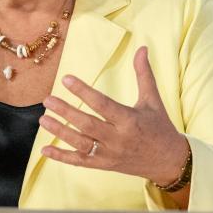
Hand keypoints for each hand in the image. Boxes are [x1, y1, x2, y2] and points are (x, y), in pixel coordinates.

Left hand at [40, 46, 189, 185]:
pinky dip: (62, 157)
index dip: (83, 91)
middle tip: (47, 100)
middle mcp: (118, 138)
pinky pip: (80, 162)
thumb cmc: (160, 126)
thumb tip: (142, 47)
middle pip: (87, 125)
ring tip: (43, 118)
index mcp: (130, 120)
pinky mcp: (105, 165)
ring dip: (60, 132)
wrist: (169, 161)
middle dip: (66, 112)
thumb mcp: (152, 99)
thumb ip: (144, 74)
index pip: (102, 104)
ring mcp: (110, 154)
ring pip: (81, 144)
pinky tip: (44, 149)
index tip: (66, 79)